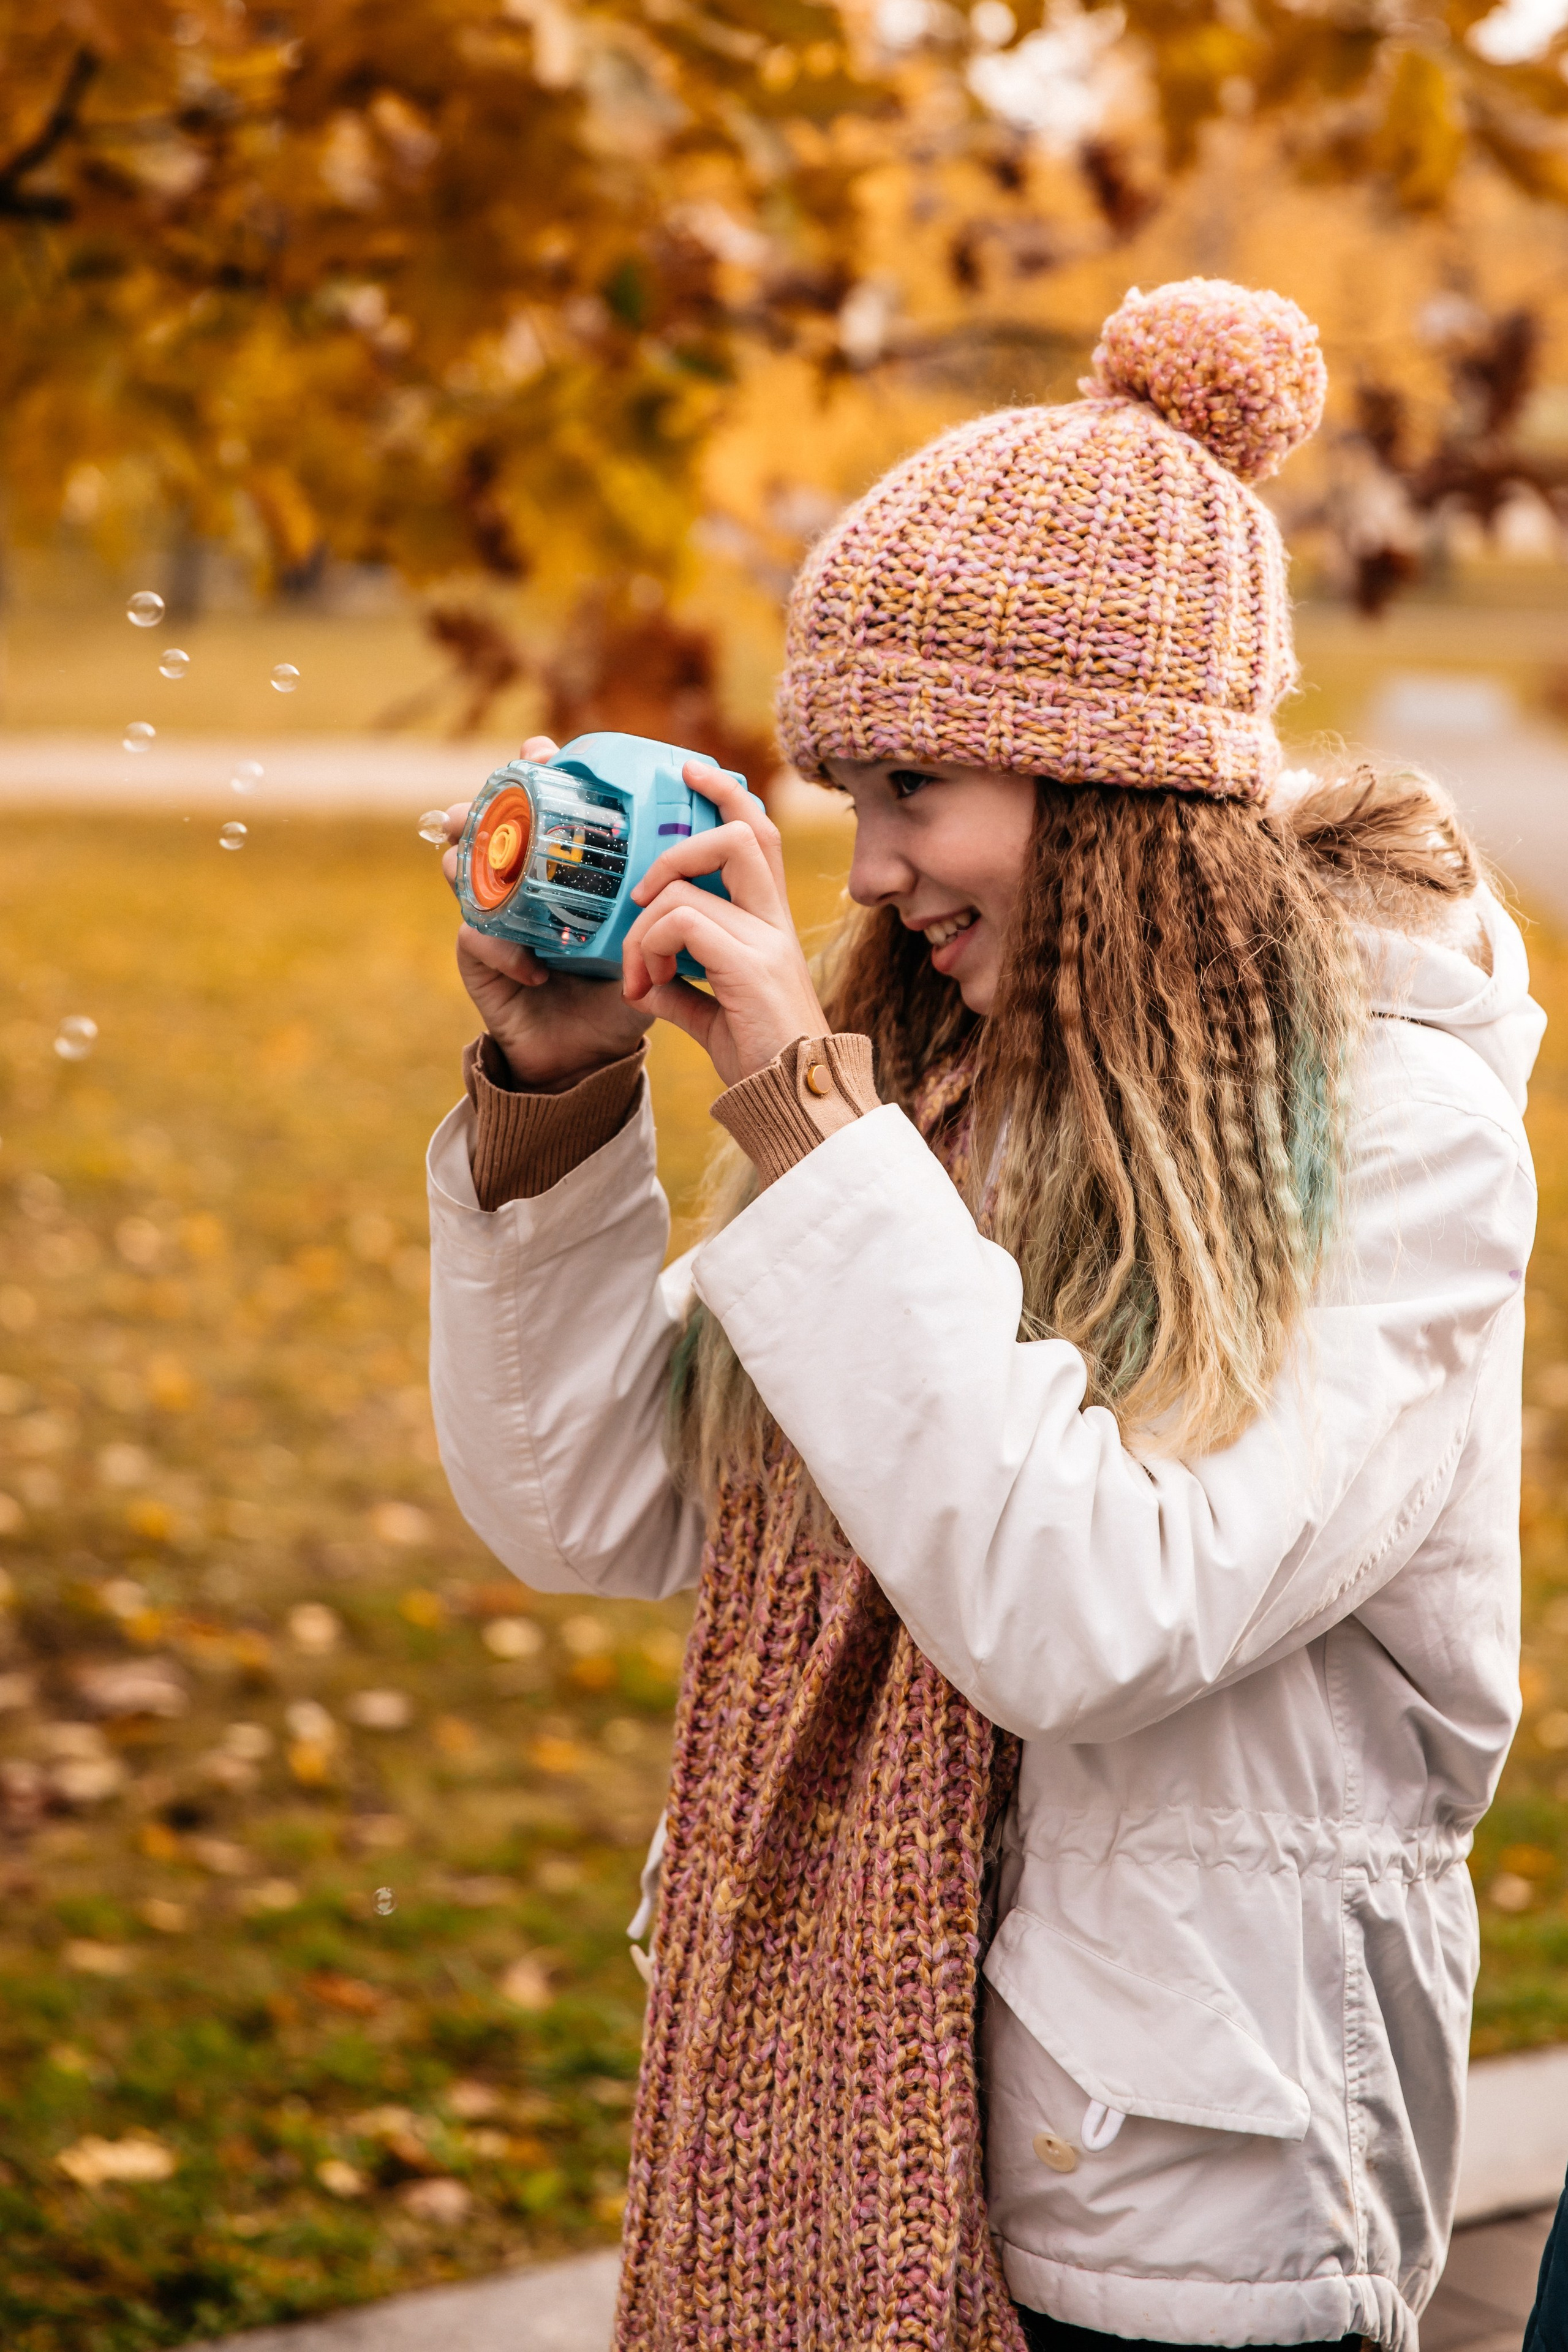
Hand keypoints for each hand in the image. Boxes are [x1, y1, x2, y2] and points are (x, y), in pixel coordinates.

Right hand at [440, 736, 652, 1091]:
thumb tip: (715, 840)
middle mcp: (524, 886)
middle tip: (491, 789)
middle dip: (484, 801)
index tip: (543, 750)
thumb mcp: (653, 937)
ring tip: (466, 856)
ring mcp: (497, 919)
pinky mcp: (482, 962)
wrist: (593, 1055)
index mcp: (563, 870)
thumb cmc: (623, 989)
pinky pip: (478, 939)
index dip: (538, 773)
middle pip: (492, 828)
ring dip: (466, 860)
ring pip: (467, 873)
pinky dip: (504, 950)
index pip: (543, 807)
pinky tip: (537, 970)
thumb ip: (675, 898)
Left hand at [621, 762, 827, 1087]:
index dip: (728, 793)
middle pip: (741, 833)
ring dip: (644, 924)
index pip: (759, 835)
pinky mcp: (749, 966)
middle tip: (638, 890)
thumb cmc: (762, 1063)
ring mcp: (766, 941)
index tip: (691, 772)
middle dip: (678, 841)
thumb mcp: (715, 1016)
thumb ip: (683, 991)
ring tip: (637, 973)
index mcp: (771, 925)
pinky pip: (680, 923)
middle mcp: (774, 923)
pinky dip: (647, 951)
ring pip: (688, 886)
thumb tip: (643, 983)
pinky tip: (645, 991)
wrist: (797, 1105)